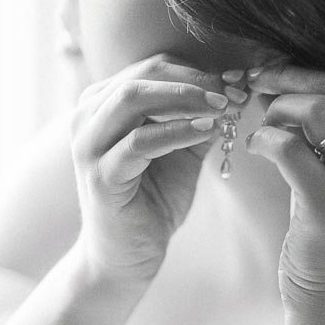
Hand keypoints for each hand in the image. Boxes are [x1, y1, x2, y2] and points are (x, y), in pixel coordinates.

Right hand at [71, 55, 234, 283]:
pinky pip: (140, 141)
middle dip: (195, 80)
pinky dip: (176, 131)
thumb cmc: (152, 201)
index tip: (237, 82)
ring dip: (185, 98)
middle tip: (234, 93)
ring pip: (134, 98)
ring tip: (224, 108)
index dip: (198, 70)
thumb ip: (199, 119)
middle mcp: (87, 116)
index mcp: (103, 103)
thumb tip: (234, 89)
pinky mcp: (100, 176)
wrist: (126, 256)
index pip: (153, 67)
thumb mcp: (182, 151)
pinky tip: (207, 131)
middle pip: (144, 74)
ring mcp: (89, 145)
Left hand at [245, 64, 324, 307]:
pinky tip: (254, 149)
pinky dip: (262, 139)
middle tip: (255, 85)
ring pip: (314, 110)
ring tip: (261, 129)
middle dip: (285, 78)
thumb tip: (283, 82)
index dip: (304, 71)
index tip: (273, 76)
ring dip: (276, 110)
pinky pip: (288, 148)